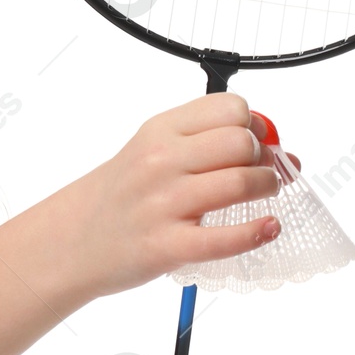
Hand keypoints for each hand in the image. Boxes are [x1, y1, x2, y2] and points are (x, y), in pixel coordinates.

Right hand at [64, 93, 284, 299]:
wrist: (74, 240)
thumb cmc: (121, 196)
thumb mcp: (152, 152)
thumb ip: (205, 143)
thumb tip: (280, 150)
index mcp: (159, 132)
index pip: (229, 108)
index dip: (253, 125)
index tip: (254, 142)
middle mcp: (160, 162)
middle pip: (241, 143)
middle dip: (263, 157)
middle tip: (260, 172)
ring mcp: (162, 205)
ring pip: (241, 183)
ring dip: (267, 188)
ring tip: (263, 195)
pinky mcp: (167, 246)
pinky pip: (226, 238)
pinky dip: (258, 232)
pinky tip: (268, 228)